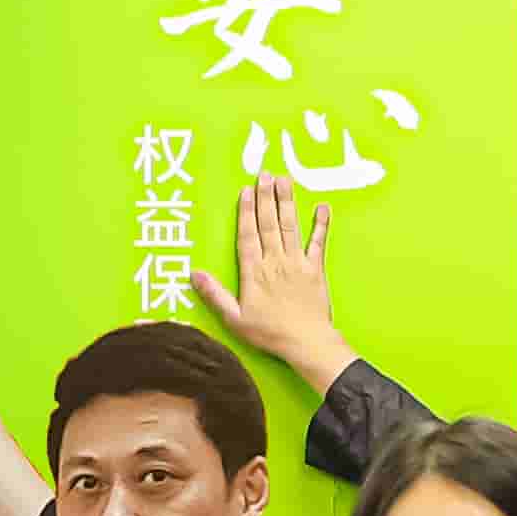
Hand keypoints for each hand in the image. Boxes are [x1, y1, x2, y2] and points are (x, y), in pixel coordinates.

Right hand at [189, 163, 345, 381]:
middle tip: (265, 173)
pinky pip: (319, 242)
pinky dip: (321, 224)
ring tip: (285, 180)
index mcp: (254, 272)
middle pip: (269, 223)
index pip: (248, 234)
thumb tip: (194, 273)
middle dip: (266, 197)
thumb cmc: (269, 333)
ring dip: (287, 201)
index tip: (246, 190)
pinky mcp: (316, 269)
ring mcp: (297, 262)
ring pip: (290, 226)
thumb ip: (214, 294)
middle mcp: (275, 261)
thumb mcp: (234, 318)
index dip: (246, 211)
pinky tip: (322, 207)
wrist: (306, 342)